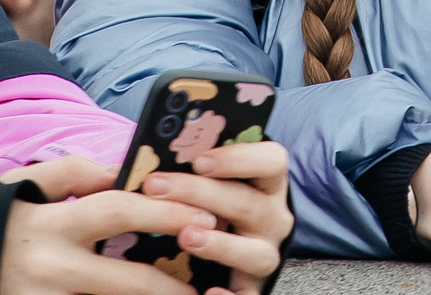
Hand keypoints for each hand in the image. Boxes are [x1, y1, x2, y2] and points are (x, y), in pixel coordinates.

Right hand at [0, 157, 229, 294]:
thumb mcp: (22, 186)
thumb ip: (72, 172)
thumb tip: (122, 170)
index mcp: (52, 224)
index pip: (119, 212)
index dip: (165, 213)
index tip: (204, 215)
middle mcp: (51, 269)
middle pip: (126, 282)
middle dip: (170, 286)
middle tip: (200, 287)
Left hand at [145, 138, 292, 292]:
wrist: (233, 243)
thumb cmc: (214, 200)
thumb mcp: (215, 178)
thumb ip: (197, 165)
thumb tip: (156, 150)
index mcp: (268, 183)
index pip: (272, 161)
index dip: (238, 159)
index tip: (198, 159)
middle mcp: (274, 218)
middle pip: (248, 203)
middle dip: (199, 193)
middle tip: (156, 186)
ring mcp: (265, 253)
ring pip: (255, 252)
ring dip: (220, 244)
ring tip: (185, 237)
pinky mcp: (253, 286)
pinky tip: (208, 291)